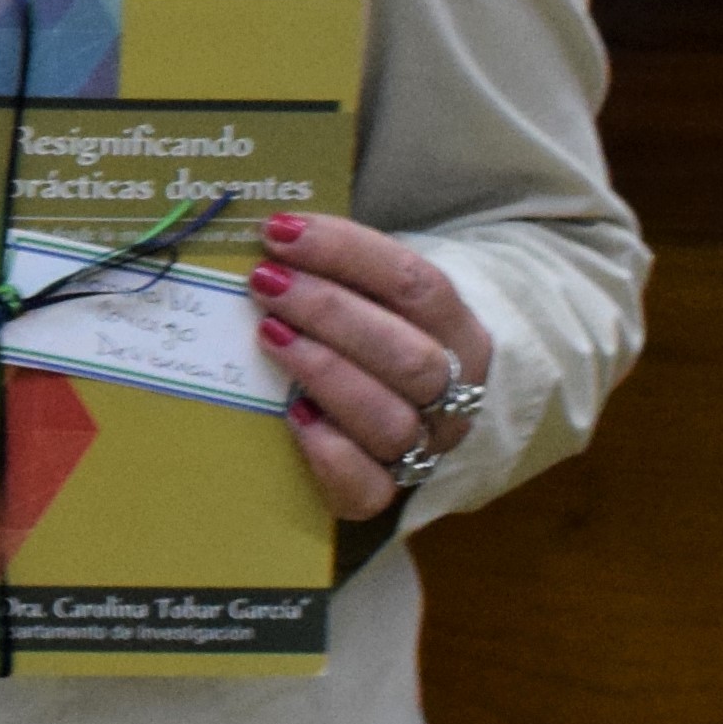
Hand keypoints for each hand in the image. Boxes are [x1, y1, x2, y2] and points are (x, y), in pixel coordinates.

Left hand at [256, 211, 495, 521]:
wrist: (407, 413)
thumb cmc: (375, 333)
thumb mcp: (375, 295)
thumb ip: (340, 271)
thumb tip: (266, 232)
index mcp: (457, 329)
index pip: (416, 284)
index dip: (347, 252)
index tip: (280, 231)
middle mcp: (454, 391)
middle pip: (408, 356)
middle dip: (330, 312)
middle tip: (265, 283)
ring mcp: (425, 446)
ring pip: (390, 420)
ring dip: (325, 372)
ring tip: (268, 336)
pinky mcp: (387, 492)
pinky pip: (366, 488)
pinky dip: (329, 453)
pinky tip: (293, 416)